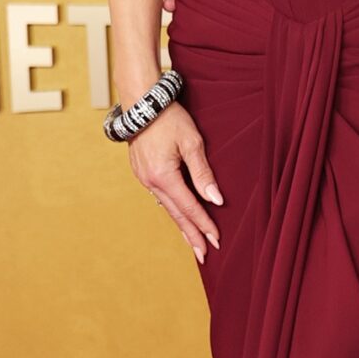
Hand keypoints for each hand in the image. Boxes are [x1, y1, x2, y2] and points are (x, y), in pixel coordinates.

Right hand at [127, 103, 222, 262]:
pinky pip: (160, 197)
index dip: (204, 224)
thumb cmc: (169, 119)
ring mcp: (143, 178)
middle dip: (192, 235)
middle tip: (204, 255)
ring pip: (167, 208)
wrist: (142, 102)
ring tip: (193, 242)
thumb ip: (203, 173)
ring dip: (181, 225)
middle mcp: (151, 182)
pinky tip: (178, 216)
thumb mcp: (191, 143)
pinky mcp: (142, 172)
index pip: (189, 207)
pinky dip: (172, 210)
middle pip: (176, 215)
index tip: (216, 240)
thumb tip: (216, 199)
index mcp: (163, 176)